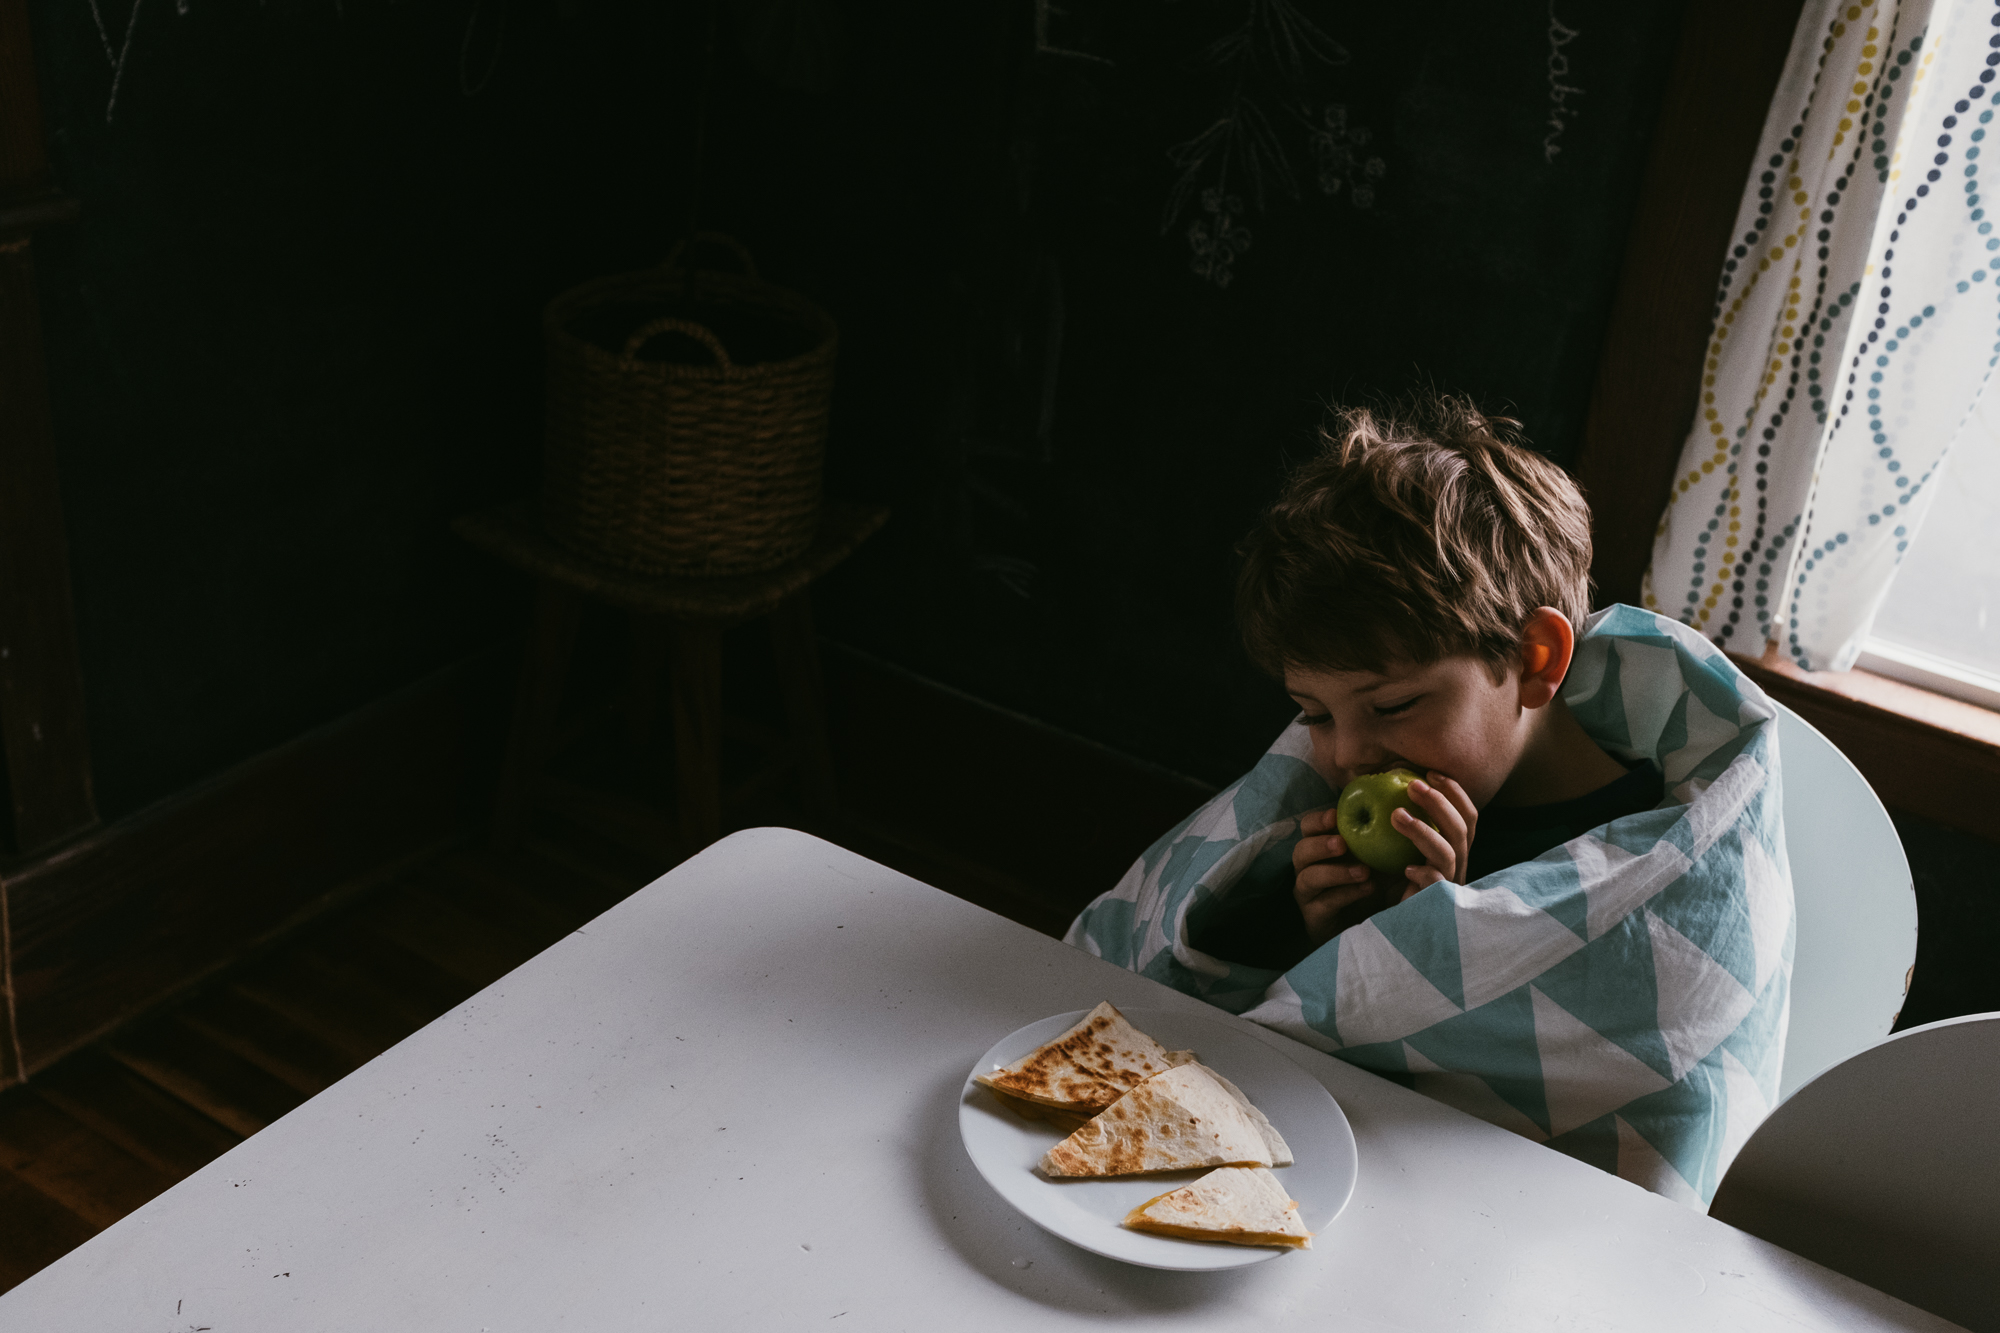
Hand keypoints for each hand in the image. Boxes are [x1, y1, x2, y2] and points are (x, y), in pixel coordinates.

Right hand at [1292, 807, 1384, 947]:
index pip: (1308, 827)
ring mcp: (1309, 893)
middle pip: (1301, 850)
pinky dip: (1347, 893)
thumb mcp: (1382, 858)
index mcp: (1320, 848)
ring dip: (1335, 872)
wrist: (1371, 926)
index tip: (1336, 815)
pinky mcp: (1315, 916)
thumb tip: (1405, 813)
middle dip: (1320, 845)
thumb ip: (1385, 838)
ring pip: (1309, 877)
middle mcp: (1308, 868)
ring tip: (1363, 870)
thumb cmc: (1375, 883)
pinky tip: (1368, 888)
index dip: (1318, 820)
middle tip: (1342, 843)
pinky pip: (1325, 903)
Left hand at [1392, 772, 1477, 894]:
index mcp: (1454, 850)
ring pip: (1448, 853)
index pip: (1468, 816)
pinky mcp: (1435, 906)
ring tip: (1395, 816)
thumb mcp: (1395, 847)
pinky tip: (1406, 867)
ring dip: (1424, 831)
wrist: (1385, 927)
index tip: (1430, 773)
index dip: (1455, 792)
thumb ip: (1401, 822)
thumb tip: (1386, 781)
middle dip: (1440, 803)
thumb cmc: (1389, 882)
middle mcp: (1457, 867)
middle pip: (1462, 830)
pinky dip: (1424, 872)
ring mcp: (1449, 887)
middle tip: (1413, 786)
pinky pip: (1437, 885)